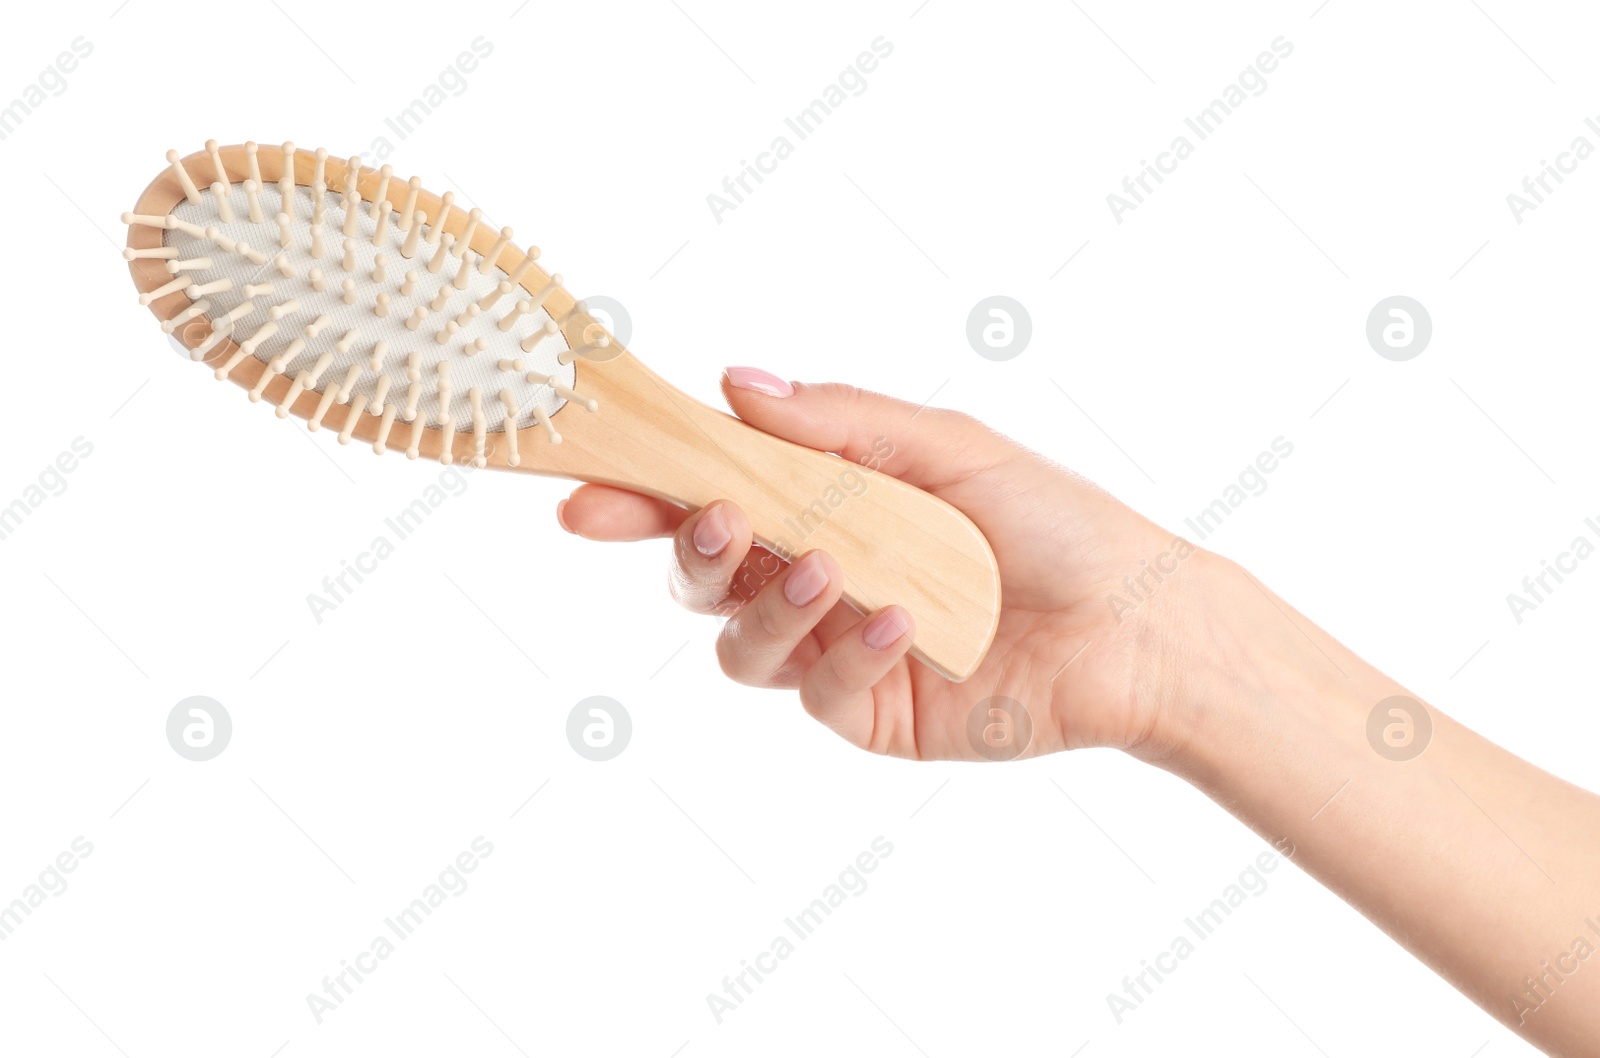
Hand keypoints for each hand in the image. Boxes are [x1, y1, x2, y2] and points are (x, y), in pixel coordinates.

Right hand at [556, 367, 1209, 761]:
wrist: (1138, 624)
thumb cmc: (1053, 522)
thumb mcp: (949, 449)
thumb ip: (841, 423)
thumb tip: (737, 382)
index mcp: (824, 504)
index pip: (711, 493)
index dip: (643, 492)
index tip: (586, 488)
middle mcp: (815, 576)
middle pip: (701, 573)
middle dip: (688, 546)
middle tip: (715, 518)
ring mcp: (835, 648)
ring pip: (738, 643)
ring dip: (767, 604)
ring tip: (829, 568)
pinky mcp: (868, 711)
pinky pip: (816, 691)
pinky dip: (847, 651)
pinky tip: (904, 620)